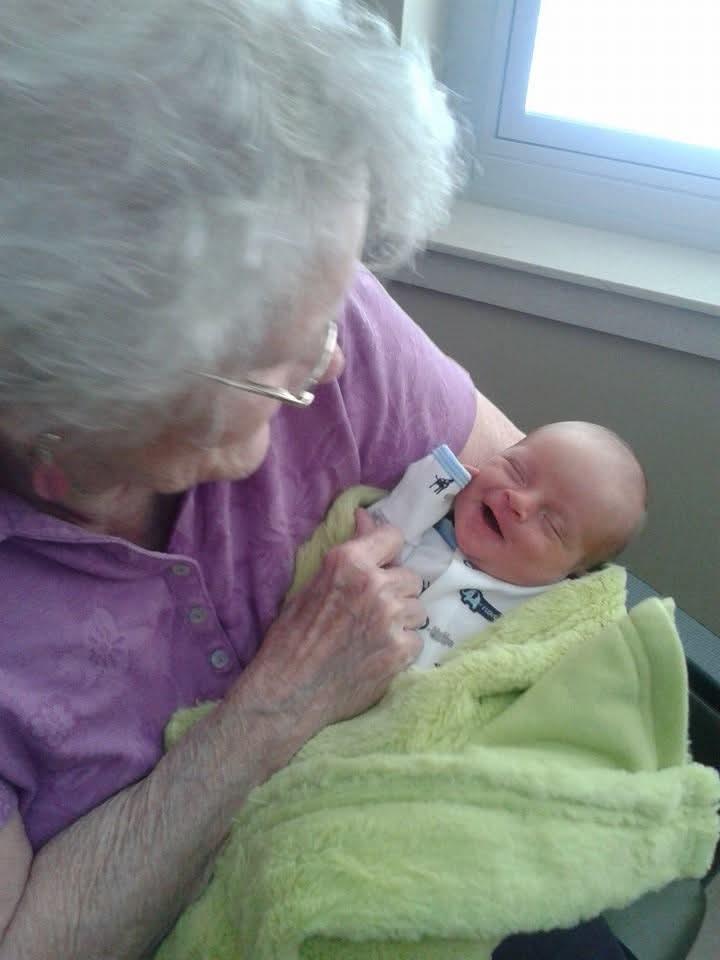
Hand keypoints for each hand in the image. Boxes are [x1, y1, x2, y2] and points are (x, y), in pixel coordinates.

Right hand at [242, 510, 424, 736]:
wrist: (287, 692)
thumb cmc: (291, 638)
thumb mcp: (312, 585)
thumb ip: (348, 551)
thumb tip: (365, 515)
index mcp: (349, 563)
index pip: (393, 537)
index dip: (388, 551)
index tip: (382, 564)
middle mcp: (375, 585)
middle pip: (410, 577)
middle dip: (395, 590)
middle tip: (371, 610)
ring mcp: (391, 619)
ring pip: (417, 609)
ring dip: (401, 619)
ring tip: (374, 634)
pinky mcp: (401, 651)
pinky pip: (416, 639)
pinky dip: (402, 647)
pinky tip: (378, 655)